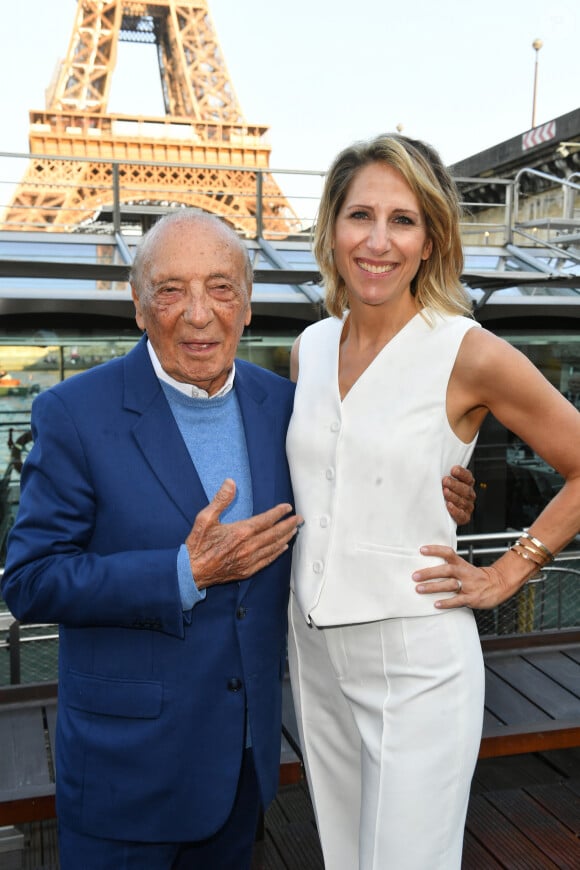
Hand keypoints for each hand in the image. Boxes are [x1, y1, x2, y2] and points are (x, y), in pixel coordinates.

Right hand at [185, 479, 301, 589]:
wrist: (191, 571)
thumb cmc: (197, 545)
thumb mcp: (205, 518)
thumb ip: (220, 500)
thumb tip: (231, 482)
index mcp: (241, 532)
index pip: (266, 520)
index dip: (279, 513)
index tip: (287, 508)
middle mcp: (248, 546)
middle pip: (275, 534)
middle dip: (289, 525)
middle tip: (300, 519)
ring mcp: (249, 560)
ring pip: (274, 547)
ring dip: (286, 538)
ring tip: (294, 530)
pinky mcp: (247, 570)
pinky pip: (267, 561)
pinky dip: (277, 553)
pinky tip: (282, 548)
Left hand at [412, 544, 516, 609]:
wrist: (498, 585)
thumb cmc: (476, 577)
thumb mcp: (465, 567)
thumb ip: (450, 566)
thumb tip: (428, 565)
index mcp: (462, 564)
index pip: (448, 553)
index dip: (436, 550)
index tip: (422, 550)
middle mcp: (464, 573)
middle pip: (446, 570)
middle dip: (429, 572)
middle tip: (415, 576)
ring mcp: (468, 586)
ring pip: (449, 585)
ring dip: (433, 587)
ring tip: (419, 589)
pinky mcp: (472, 598)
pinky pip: (458, 600)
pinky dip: (447, 603)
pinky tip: (436, 604)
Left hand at [443, 465, 475, 525]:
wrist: (440, 511)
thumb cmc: (441, 492)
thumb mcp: (443, 482)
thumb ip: (443, 475)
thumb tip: (434, 467)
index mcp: (466, 484)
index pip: (468, 477)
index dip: (462, 473)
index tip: (453, 470)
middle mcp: (469, 494)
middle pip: (466, 489)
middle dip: (455, 484)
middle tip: (445, 481)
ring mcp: (467, 506)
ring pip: (463, 501)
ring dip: (453, 496)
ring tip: (445, 492)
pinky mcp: (464, 517)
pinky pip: (461, 515)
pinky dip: (455, 510)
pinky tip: (448, 505)